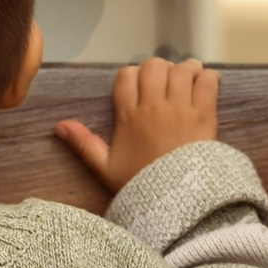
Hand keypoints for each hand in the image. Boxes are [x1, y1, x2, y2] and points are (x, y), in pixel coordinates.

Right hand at [55, 55, 218, 196]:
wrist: (176, 202)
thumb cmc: (141, 185)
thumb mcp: (105, 168)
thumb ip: (84, 144)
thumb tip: (59, 126)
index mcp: (129, 116)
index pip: (126, 75)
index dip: (133, 76)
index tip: (141, 88)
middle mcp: (154, 107)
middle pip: (154, 66)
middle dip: (159, 70)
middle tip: (166, 84)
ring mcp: (181, 108)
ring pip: (182, 69)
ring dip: (185, 71)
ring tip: (188, 82)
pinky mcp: (205, 114)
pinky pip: (208, 80)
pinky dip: (208, 77)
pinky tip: (205, 86)